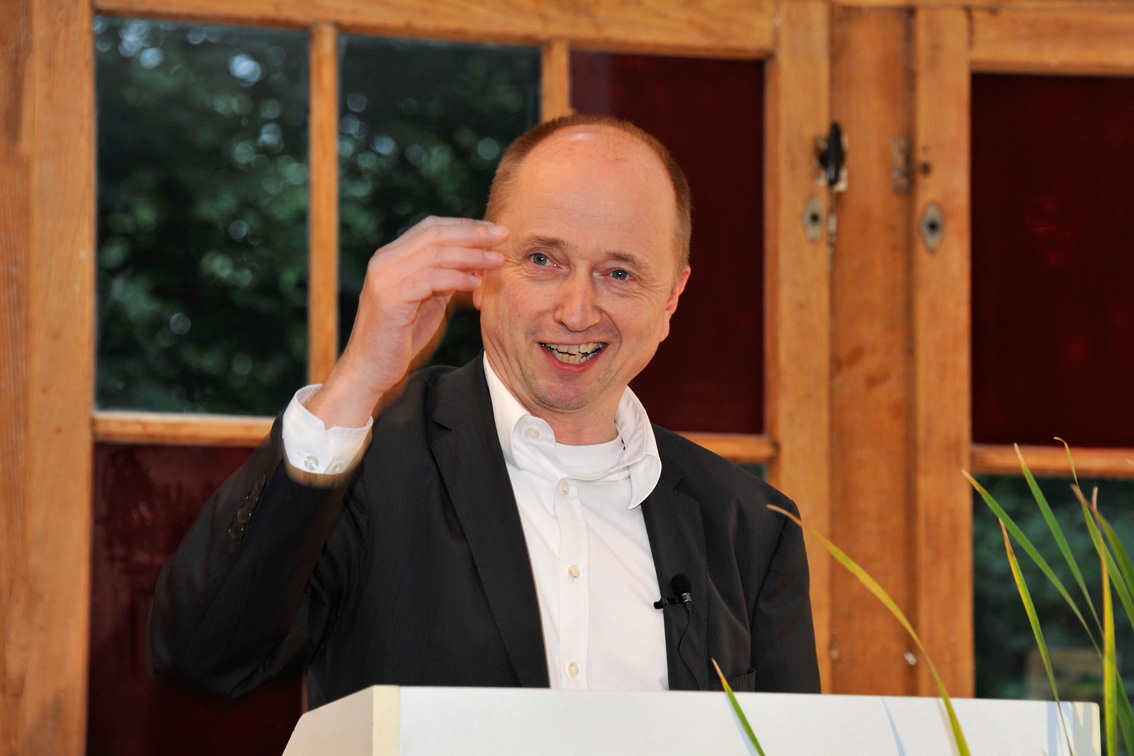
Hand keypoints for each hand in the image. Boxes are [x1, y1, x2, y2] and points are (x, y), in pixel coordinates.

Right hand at [307, 217, 506, 428]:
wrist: (370, 371)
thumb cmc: (401, 338)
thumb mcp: (428, 301)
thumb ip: (445, 278)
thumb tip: (476, 261)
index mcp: (391, 257)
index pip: (432, 227)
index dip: (466, 226)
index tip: (494, 232)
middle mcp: (384, 261)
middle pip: (434, 233)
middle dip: (473, 233)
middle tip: (502, 236)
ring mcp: (384, 278)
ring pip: (434, 253)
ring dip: (470, 254)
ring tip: (496, 261)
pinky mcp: (389, 299)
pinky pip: (429, 279)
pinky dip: (456, 278)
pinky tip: (475, 283)